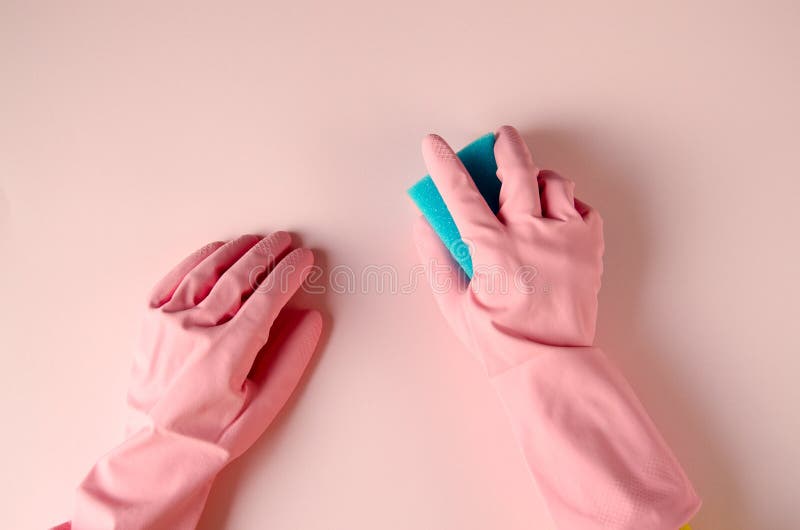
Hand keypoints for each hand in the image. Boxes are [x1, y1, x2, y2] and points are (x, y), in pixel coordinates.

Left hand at [130, 232, 321, 457]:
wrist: (157, 452)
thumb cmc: (212, 436)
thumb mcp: (263, 406)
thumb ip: (291, 358)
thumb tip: (311, 318)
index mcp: (227, 352)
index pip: (268, 297)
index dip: (289, 273)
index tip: (304, 258)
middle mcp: (195, 329)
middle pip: (239, 276)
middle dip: (268, 254)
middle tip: (286, 241)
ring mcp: (167, 322)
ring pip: (208, 271)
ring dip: (236, 251)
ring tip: (256, 240)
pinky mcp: (149, 322)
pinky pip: (175, 277)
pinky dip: (199, 259)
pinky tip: (216, 251)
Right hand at [414, 126, 602, 372]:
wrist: (549, 362)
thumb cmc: (497, 339)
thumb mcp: (453, 303)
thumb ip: (435, 259)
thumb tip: (424, 224)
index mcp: (493, 249)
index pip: (461, 193)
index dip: (445, 163)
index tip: (434, 144)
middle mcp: (531, 234)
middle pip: (518, 170)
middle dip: (506, 146)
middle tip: (501, 138)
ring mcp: (565, 238)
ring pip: (555, 183)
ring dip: (538, 177)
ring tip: (530, 186)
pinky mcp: (590, 248)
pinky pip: (582, 208)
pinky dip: (568, 204)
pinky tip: (556, 217)